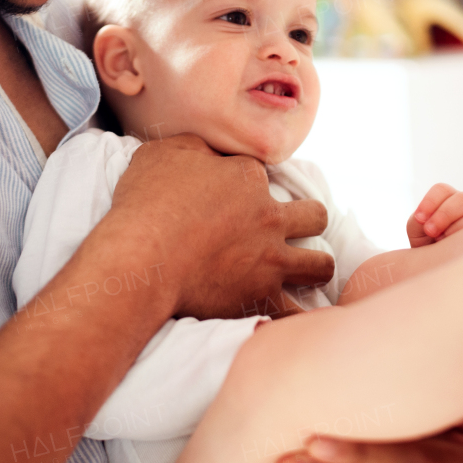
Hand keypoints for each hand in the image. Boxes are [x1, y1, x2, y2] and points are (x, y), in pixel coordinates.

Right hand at [98, 133, 333, 319]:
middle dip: (307, 223)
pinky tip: (289, 315)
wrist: (141, 257)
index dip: (249, 185)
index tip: (231, 199)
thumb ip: (194, 147)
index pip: (264, 175)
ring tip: (297, 275)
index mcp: (248, 177)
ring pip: (321, 264)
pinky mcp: (262, 297)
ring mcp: (271, 259)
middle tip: (283, 234)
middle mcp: (269, 216)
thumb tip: (207, 152)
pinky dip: (296, 315)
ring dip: (312, 267)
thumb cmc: (145, 203)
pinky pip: (297, 313)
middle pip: (315, 216)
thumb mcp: (162, 152)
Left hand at [407, 183, 462, 247]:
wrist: (437, 263)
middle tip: (430, 231)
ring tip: (442, 241)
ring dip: (456, 227)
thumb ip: (418, 221)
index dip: (430, 201)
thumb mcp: (417, 231)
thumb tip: (426, 220)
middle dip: (444, 214)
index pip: (442, 190)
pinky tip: (457, 244)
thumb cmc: (426, 243)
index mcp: (446, 198)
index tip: (419, 218)